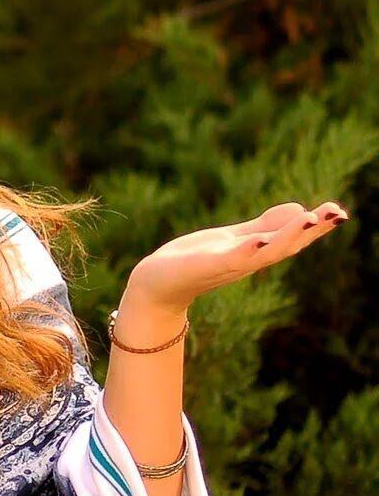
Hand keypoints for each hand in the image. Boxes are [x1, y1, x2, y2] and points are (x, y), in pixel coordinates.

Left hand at [127, 200, 350, 310]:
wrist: (157, 285)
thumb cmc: (194, 261)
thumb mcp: (234, 238)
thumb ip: (265, 226)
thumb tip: (302, 210)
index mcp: (255, 253)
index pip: (292, 238)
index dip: (317, 227)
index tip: (340, 212)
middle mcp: (247, 261)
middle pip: (286, 245)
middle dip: (312, 230)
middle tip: (337, 214)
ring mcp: (228, 265)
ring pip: (264, 252)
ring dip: (286, 236)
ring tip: (309, 219)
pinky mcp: (206, 265)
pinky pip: (230, 259)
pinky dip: (245, 250)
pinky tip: (258, 239)